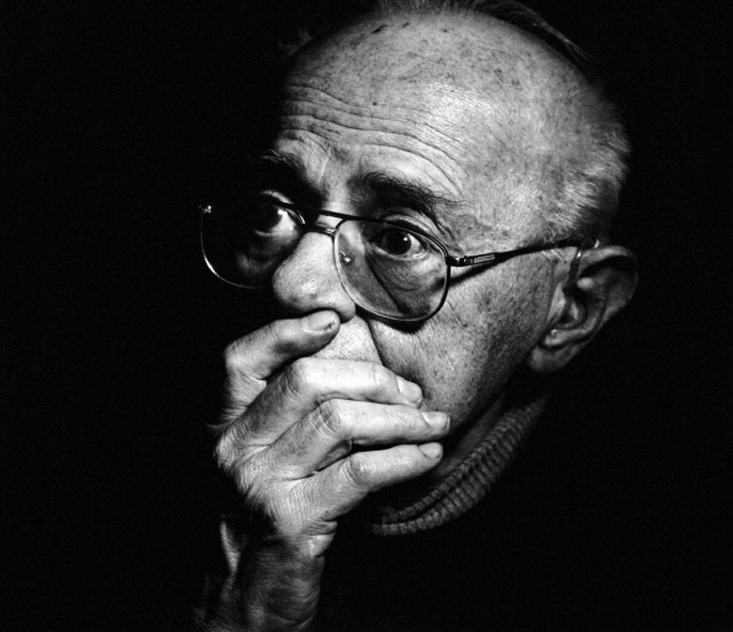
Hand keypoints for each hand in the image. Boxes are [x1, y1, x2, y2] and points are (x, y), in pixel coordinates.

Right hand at [208, 310, 448, 629]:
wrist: (243, 598)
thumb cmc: (264, 518)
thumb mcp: (265, 461)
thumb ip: (291, 419)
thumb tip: (363, 377)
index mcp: (223, 425)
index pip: (241, 359)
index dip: (285, 332)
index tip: (335, 320)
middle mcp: (234, 447)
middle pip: (307, 382)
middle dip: (373, 380)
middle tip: (412, 393)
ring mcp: (259, 483)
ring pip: (340, 421)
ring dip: (400, 418)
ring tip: (433, 423)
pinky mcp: (291, 520)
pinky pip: (360, 471)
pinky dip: (403, 458)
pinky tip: (427, 456)